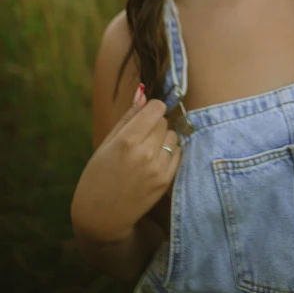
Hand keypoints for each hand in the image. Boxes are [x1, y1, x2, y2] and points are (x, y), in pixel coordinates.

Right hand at [71, 88, 181, 243]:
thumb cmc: (98, 175)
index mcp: (127, 140)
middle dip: (155, 125)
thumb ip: (128, 117)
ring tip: (147, 151)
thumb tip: (143, 92)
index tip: (144, 117)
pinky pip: (178, 153)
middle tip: (140, 138)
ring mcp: (158, 168)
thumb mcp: (106, 143)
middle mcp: (145, 153)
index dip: (151, 110)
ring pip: (173, 135)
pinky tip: (154, 161)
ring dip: (163, 138)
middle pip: (164, 121)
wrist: (100, 216)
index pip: (156, 108)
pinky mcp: (166, 181)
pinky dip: (170, 152)